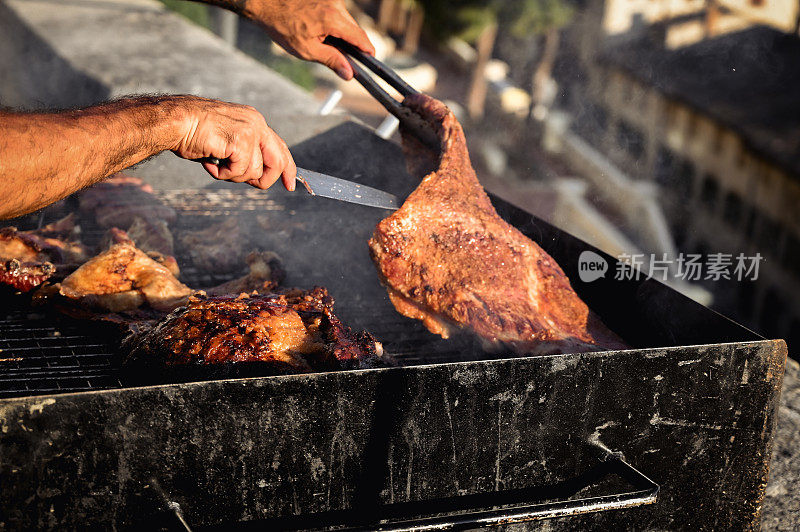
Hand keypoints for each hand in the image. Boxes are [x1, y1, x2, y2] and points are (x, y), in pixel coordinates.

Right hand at [171, 96, 296, 190]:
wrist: (175, 122)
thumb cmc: (193, 133)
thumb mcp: (227, 142)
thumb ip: (245, 154)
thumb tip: (258, 177)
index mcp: (254, 121)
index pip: (280, 147)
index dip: (288, 169)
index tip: (290, 185)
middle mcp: (256, 123)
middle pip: (277, 162)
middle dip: (265, 180)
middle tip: (252, 184)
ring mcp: (250, 131)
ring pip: (255, 171)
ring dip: (232, 175)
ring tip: (215, 162)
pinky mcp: (240, 141)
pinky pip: (239, 171)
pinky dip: (222, 174)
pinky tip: (210, 161)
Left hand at [241, 0, 374, 78]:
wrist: (265, 3)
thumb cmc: (283, 26)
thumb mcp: (307, 50)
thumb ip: (332, 60)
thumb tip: (349, 73)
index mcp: (333, 20)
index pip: (360, 37)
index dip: (368, 51)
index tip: (371, 60)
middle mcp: (336, 6)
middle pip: (355, 29)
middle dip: (353, 44)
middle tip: (346, 60)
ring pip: (347, 21)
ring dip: (342, 34)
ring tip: (325, 43)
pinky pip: (337, 13)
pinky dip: (334, 24)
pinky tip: (320, 31)